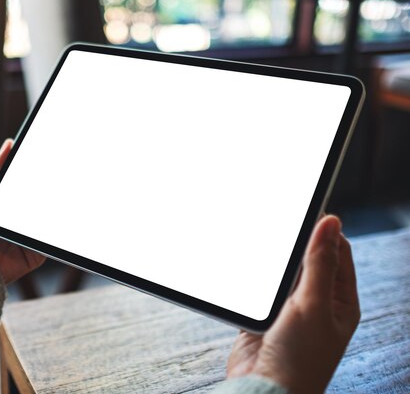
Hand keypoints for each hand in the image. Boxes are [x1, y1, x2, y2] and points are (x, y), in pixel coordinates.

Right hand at [226, 215, 360, 393]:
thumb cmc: (299, 359)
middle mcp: (316, 303)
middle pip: (307, 260)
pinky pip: (258, 289)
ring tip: (260, 244)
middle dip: (294, 243)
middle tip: (278, 223)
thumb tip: (332, 222)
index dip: (325, 230)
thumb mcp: (314, 304)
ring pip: (281, 273)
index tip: (307, 210)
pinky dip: (252, 279)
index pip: (338, 253)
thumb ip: (320, 262)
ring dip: (271, 262)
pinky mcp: (264, 317)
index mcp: (340, 301)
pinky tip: (245, 269)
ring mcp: (289, 311)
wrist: (264, 390)